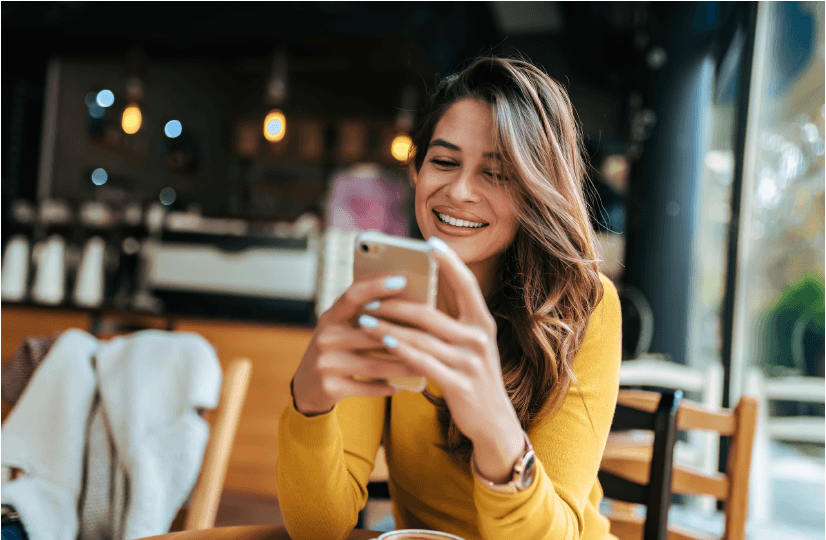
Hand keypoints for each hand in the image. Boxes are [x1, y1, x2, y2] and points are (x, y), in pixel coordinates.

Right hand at [291, 274, 423, 415]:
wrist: (307, 387)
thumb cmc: (337, 350)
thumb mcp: (342, 329)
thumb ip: (366, 316)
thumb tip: (410, 303)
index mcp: (330, 317)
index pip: (353, 295)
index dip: (376, 286)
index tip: (402, 280)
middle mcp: (325, 337)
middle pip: (370, 334)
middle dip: (403, 336)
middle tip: (432, 335)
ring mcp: (325, 364)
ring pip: (374, 365)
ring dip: (403, 366)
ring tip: (426, 365)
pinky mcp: (330, 388)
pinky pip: (368, 388)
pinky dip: (388, 388)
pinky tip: (403, 387)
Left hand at [357, 237, 524, 481]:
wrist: (494, 422)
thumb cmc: (474, 376)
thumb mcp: (471, 345)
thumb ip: (453, 321)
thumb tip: (420, 294)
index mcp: (483, 322)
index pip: (466, 285)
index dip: (449, 262)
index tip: (430, 243)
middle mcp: (479, 338)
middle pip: (431, 312)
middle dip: (397, 302)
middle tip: (371, 295)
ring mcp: (470, 362)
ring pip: (421, 337)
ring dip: (389, 327)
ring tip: (365, 318)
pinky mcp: (459, 383)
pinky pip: (422, 362)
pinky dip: (400, 350)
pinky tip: (382, 341)